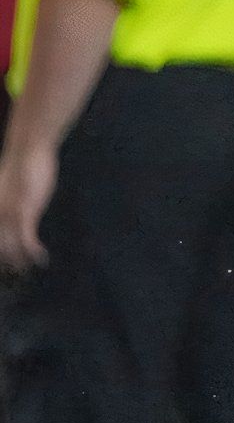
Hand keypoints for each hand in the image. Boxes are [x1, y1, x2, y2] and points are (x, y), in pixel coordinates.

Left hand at [0, 146, 52, 271]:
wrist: (28, 149)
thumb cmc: (22, 163)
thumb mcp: (12, 185)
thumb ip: (11, 198)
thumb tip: (14, 206)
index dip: (1, 250)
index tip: (5, 262)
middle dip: (5, 261)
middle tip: (14, 272)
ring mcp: (8, 214)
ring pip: (10, 247)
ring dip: (19, 261)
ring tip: (26, 270)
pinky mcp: (24, 212)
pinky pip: (27, 239)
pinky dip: (33, 251)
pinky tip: (41, 257)